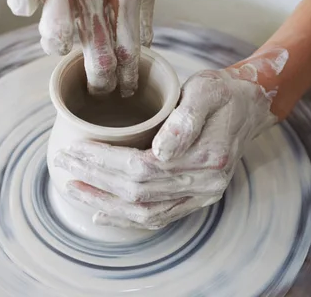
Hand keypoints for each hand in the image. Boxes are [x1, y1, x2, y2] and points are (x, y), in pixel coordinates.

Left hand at [52, 54, 284, 228]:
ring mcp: (201, 197)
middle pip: (138, 192)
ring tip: (72, 188)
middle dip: (95, 179)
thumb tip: (161, 150)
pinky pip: (157, 218)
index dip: (104, 161)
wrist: (247, 106)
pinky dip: (125, 219)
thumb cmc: (222, 93)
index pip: (142, 167)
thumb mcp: (208, 90)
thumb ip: (186, 118)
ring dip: (104, 203)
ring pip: (145, 212)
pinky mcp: (195, 200)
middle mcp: (205, 186)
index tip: (75, 148)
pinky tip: (101, 214)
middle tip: (63, 163)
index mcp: (207, 159)